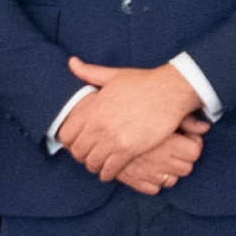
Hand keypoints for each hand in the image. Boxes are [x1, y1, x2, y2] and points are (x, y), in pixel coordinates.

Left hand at [52, 60, 204, 187]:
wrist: (170, 92)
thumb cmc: (143, 83)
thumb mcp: (113, 75)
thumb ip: (89, 72)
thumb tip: (71, 62)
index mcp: (92, 108)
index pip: (66, 134)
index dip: (69, 141)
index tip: (76, 142)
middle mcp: (99, 125)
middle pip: (77, 151)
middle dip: (81, 155)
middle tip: (88, 155)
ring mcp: (113, 139)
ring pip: (92, 162)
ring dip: (94, 166)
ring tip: (99, 165)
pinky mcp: (129, 149)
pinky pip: (110, 169)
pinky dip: (107, 173)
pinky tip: (110, 172)